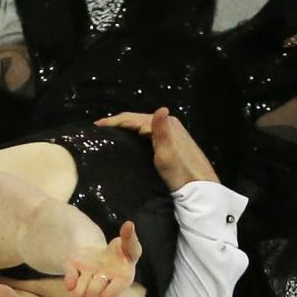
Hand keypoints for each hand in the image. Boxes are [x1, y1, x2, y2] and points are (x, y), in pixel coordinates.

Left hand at [63, 220, 140, 296]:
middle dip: (93, 289)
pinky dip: (69, 280)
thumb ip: (130, 238)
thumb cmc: (119, 253)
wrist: (99, 256)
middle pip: (97, 287)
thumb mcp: (128, 245)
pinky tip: (69, 285)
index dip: (110, 293)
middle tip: (91, 294)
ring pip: (82, 287)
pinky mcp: (74, 269)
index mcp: (122, 277)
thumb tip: (129, 224)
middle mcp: (104, 280)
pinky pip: (70, 276)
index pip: (118, 286)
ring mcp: (88, 276)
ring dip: (80, 292)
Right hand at [94, 106, 218, 190]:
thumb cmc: (180, 173)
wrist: (200, 187)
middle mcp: (169, 123)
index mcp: (166, 123)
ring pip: (143, 126)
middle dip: (119, 123)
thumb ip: (161, 131)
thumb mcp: (167, 154)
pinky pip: (149, 133)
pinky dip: (136, 134)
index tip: (96, 126)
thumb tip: (161, 108)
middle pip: (138, 120)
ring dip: (127, 128)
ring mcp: (171, 132)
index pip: (134, 118)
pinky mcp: (172, 142)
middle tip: (100, 130)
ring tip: (110, 134)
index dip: (114, 120)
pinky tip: (129, 141)